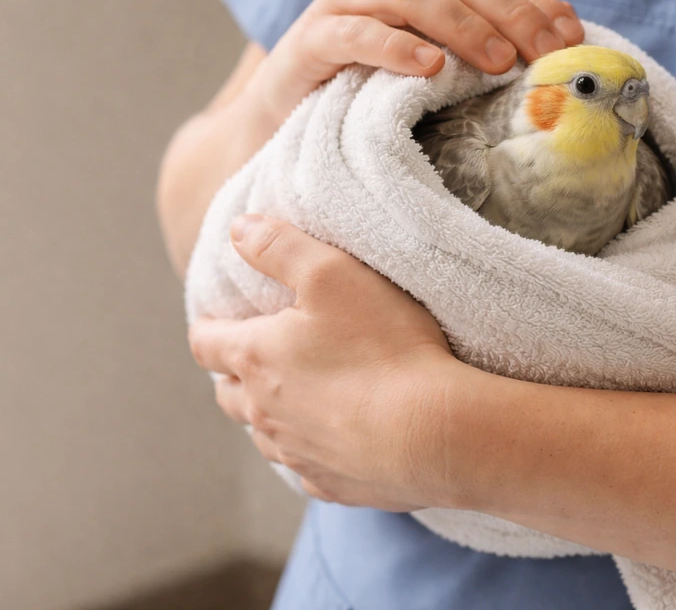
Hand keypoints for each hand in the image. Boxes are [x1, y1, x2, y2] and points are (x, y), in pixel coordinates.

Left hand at [188, 214, 468, 510]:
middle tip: (261, 355)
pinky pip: (305, 467)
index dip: (209, 326)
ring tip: (300, 396)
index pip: (204, 343)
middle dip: (235, 373)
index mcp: (256, 359)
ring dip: (270, 414)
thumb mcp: (333, 274)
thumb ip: (280, 246)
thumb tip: (239, 230)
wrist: (432, 432)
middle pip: (227, 394)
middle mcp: (263, 413)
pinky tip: (336, 436)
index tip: (223, 318)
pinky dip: (310, 448)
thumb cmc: (384, 347)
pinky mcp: (330, 484)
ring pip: (262, 435)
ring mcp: (296, 454)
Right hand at [252, 0, 584, 125]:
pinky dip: (395, 47)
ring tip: (496, 62)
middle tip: (543, 53)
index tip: (570, 38)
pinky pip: (356, 33)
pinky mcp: (312, 37)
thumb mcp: (436, 60)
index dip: (533, 2)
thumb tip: (555, 51)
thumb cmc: (375, 85)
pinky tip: (428, 68)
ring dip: (461, 26)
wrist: (289, 111)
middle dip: (509, 13)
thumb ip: (481, 43)